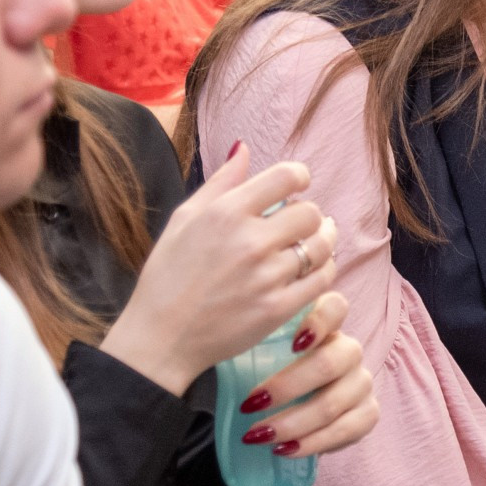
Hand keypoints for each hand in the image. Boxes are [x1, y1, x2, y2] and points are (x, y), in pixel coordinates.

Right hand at [98, 143, 337, 394]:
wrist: (162, 337)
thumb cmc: (167, 276)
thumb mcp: (183, 219)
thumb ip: (220, 183)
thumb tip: (244, 148)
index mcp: (226, 212)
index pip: (287, 177)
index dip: (299, 177)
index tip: (297, 186)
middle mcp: (250, 241)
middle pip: (311, 212)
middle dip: (308, 215)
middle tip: (298, 224)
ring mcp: (267, 277)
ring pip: (322, 247)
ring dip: (322, 242)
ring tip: (311, 245)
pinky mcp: (278, 308)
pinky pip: (321, 281)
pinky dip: (323, 272)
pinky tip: (310, 271)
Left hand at [232, 291, 377, 455]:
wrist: (286, 413)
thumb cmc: (265, 374)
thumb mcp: (255, 353)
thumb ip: (245, 341)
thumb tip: (198, 344)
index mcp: (324, 326)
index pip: (336, 307)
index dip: (319, 321)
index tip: (291, 343)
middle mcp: (348, 350)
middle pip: (332, 360)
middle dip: (288, 386)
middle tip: (250, 403)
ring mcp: (361, 381)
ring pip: (336, 400)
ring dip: (294, 421)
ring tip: (258, 435)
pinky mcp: (367, 412)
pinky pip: (349, 429)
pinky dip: (314, 443)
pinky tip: (285, 450)